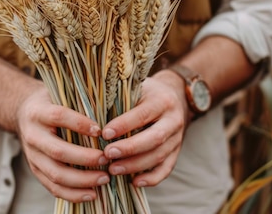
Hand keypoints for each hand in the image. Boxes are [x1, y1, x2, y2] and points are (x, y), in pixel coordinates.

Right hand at [15, 85, 110, 202]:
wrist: (23, 114)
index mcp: (38, 112)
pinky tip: (92, 194)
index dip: (80, 124)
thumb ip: (78, 101)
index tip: (101, 131)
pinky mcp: (35, 171)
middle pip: (58, 151)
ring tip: (104, 179)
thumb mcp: (59, 94)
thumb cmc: (51, 102)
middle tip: (107, 159)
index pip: (59, 116)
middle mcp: (33, 135)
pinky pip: (53, 187)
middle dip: (86, 158)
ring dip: (82, 180)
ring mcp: (32, 156)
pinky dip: (73, 194)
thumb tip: (107, 110)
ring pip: (56, 174)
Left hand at [101, 70, 188, 186]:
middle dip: (130, 148)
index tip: (104, 133)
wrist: (172, 96)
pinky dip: (151, 178)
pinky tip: (134, 182)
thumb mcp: (136, 88)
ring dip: (136, 165)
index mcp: (162, 100)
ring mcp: (177, 137)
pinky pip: (166, 168)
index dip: (124, 125)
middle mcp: (173, 119)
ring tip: (113, 170)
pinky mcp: (176, 152)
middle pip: (155, 138)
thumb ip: (121, 99)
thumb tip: (93, 114)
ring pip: (159, 155)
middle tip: (107, 154)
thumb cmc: (145, 93)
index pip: (143, 114)